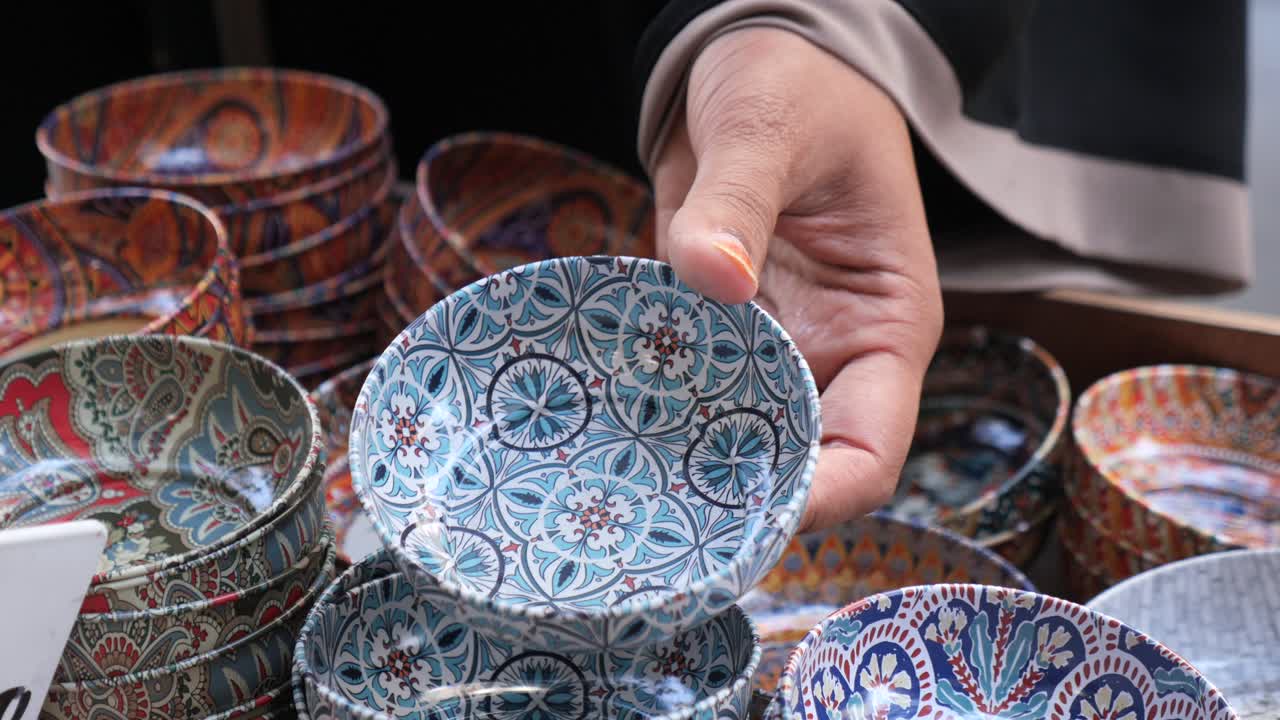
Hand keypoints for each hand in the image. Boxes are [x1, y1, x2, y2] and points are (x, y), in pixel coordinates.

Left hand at [652, 28, 942, 531]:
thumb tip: (709, 275)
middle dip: (734, 498)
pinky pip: (680, 389)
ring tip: (612, 490)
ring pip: (730, 438)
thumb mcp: (772, 127)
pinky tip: (593, 430)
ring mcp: (769, 350)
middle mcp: (832, 355)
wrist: (755, 61)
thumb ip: (740, 200)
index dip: (820, 496)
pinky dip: (645, 412)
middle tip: (655, 519)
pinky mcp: (713, 334)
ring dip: (678, 463)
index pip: (871, 449)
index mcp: (885, 326)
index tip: (748, 515)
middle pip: (795, 466)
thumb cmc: (799, 87)